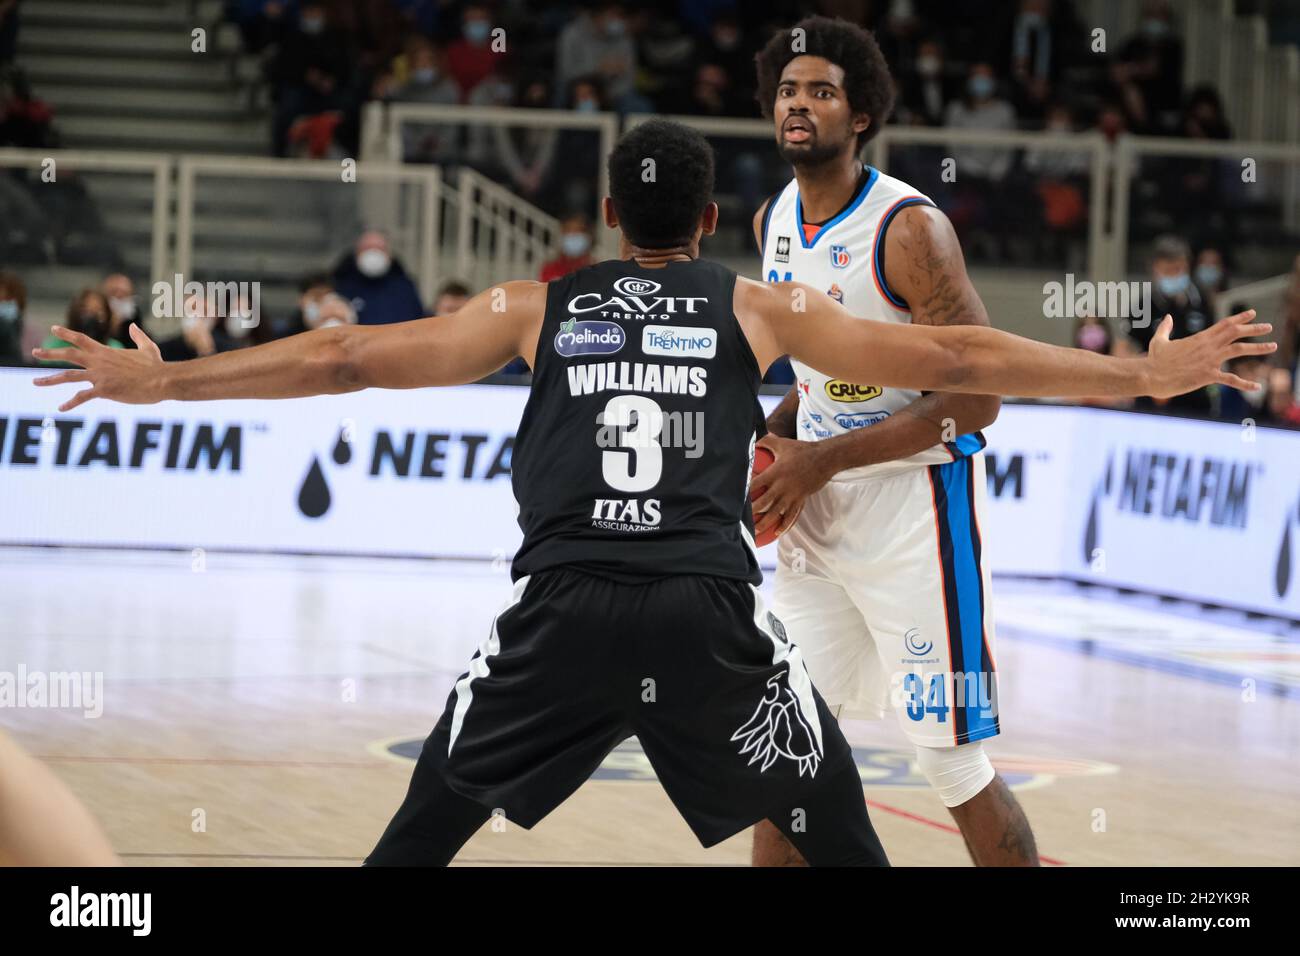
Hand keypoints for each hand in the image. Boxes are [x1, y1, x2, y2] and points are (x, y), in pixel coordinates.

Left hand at [32, 325, 166, 410]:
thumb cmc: (156, 366)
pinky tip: (61, 408)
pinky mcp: (104, 390)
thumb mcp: (148, 348)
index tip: (53, 329)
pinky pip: (82, 397)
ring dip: (50, 379)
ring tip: (35, 382)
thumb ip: (138, 337)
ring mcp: (100, 376)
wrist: (161, 380)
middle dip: (50, 353)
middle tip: (35, 352)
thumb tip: (133, 327)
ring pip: (68, 376)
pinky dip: (70, 403)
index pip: (81, 339)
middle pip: (69, 354)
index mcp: (106, 352)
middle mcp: (99, 362)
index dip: (66, 333)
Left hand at [750, 434, 834, 540]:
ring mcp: (792, 495)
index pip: (756, 484)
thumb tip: (753, 436)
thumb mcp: (783, 444)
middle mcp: (782, 486)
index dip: (745, 492)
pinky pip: (791, 515)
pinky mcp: (801, 499)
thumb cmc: (803, 450)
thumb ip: (766, 440)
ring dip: (765, 523)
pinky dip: (784, 525)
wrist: (826, 459)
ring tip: (755, 532)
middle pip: (764, 502)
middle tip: (742, 522)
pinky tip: (777, 533)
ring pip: (776, 512)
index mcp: (775, 472)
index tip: (735, 499)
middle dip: (752, 512)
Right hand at [1146, 309, 1274, 398]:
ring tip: (1273, 346)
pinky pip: (1230, 379)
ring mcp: (1209, 360)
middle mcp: (1208, 346)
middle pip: (1235, 332)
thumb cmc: (1153, 360)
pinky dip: (1245, 383)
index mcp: (1199, 338)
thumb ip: (1165, 328)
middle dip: (1254, 328)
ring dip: (1258, 347)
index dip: (1240, 318)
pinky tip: (1257, 386)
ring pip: (1239, 349)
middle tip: (1268, 326)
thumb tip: (1167, 317)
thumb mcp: (1159, 340)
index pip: (1224, 324)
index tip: (1252, 313)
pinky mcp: (1207, 375)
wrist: (1149, 375)